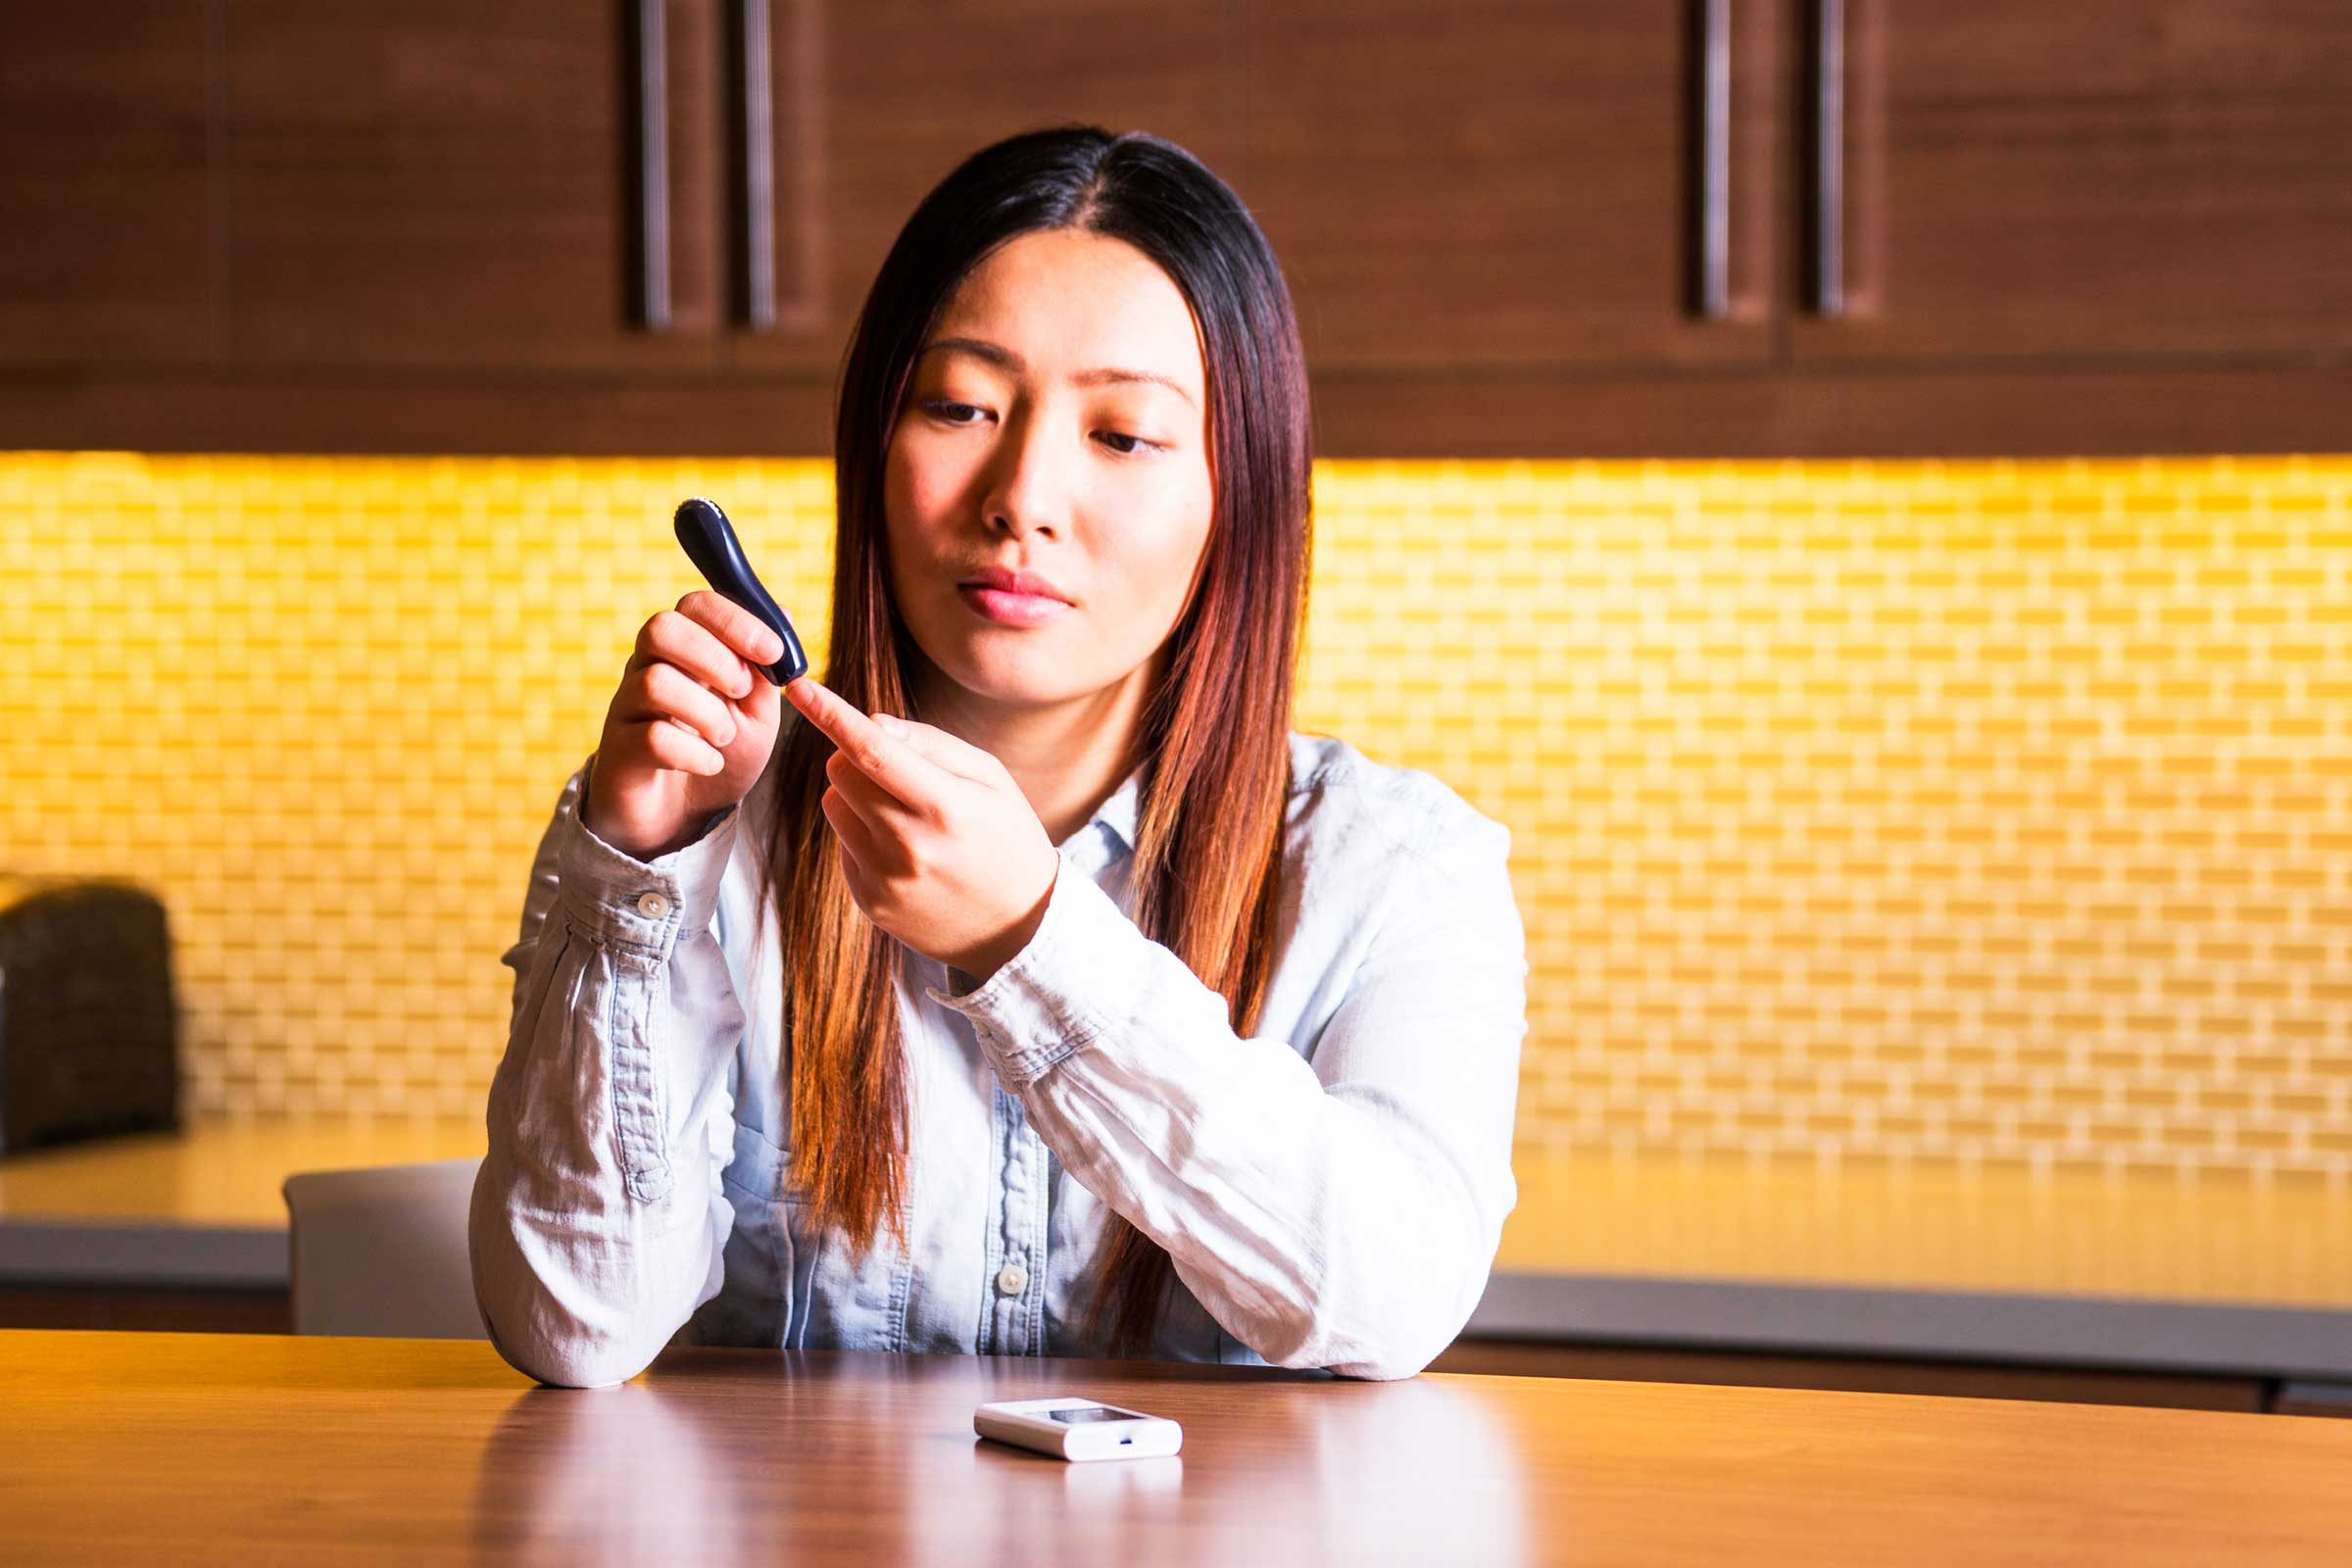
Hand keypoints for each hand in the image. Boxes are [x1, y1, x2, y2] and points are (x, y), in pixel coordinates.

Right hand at [583, 592, 787, 860]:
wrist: (687, 814)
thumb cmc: (721, 750)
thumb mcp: (755, 709)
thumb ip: (764, 668)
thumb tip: (783, 614)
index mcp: (684, 649)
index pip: (695, 605)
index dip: (735, 621)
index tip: (772, 652)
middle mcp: (647, 668)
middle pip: (660, 629)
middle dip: (713, 657)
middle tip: (740, 691)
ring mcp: (627, 708)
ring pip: (653, 683)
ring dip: (706, 712)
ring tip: (725, 736)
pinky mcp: (619, 751)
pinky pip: (651, 739)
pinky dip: (694, 753)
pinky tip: (710, 763)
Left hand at [785, 677, 1059, 982]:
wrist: (1020, 927)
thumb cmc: (1009, 839)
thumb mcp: (991, 778)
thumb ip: (931, 744)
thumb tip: (871, 723)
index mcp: (945, 807)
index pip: (872, 750)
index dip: (830, 714)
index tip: (798, 687)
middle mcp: (908, 845)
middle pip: (841, 771)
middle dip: (855, 754)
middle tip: (894, 769)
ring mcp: (885, 878)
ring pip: (834, 804)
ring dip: (856, 795)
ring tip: (904, 813)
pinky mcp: (869, 901)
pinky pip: (843, 842)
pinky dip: (863, 833)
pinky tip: (904, 850)